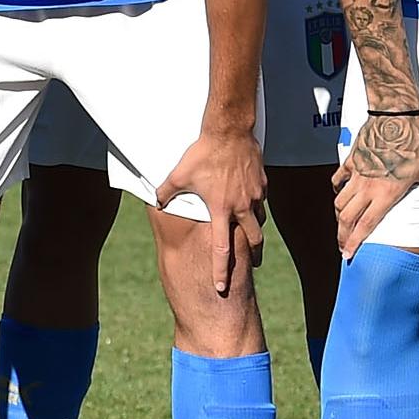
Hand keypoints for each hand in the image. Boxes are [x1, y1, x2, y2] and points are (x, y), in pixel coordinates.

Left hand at [160, 124, 266, 298]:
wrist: (229, 131)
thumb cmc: (203, 153)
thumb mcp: (180, 174)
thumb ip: (167, 191)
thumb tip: (156, 200)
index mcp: (221, 209)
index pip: (222, 248)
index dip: (221, 270)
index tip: (222, 287)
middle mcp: (242, 206)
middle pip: (254, 240)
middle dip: (254, 254)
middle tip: (253, 263)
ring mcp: (255, 195)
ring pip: (260, 219)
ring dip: (256, 229)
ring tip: (253, 236)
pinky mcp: (262, 182)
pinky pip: (262, 200)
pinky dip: (258, 207)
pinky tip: (253, 205)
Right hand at [332, 110, 418, 257]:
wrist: (395, 117)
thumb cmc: (417, 144)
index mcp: (386, 194)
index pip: (366, 225)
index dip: (355, 242)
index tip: (348, 255)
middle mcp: (367, 187)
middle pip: (347, 218)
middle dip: (342, 235)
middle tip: (342, 246)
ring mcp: (357, 174)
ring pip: (340, 201)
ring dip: (339, 215)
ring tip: (342, 224)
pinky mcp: (352, 160)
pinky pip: (338, 179)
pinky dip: (336, 189)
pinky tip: (339, 192)